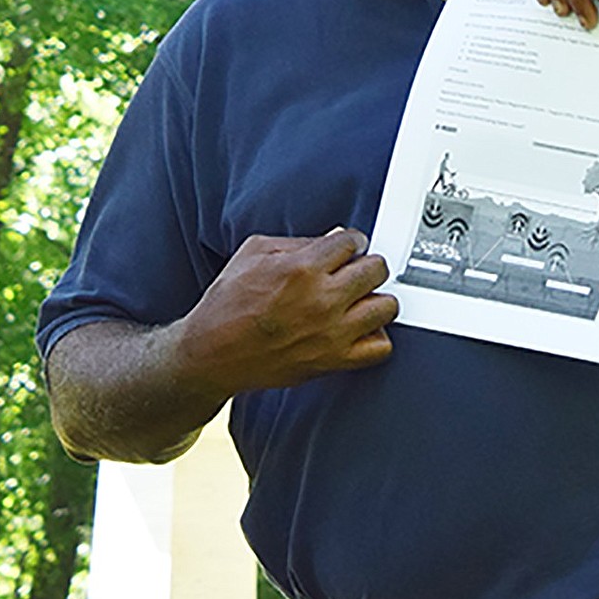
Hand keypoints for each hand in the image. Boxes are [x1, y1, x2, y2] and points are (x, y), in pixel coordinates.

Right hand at [175, 228, 396, 395]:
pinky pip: (380, 348)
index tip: (349, 248)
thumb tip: (334, 238)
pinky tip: (360, 329)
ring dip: (377, 298)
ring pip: (386, 307)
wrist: (211, 354)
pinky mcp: (332, 360)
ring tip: (361, 299)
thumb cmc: (227, 303)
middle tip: (356, 271)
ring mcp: (331, 332)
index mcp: (301, 268)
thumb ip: (297, 242)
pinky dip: (376, 336)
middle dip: (368, 265)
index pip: (353, 241)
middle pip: (377, 269)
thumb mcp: (253, 254)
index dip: (352, 241)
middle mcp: (321, 299)